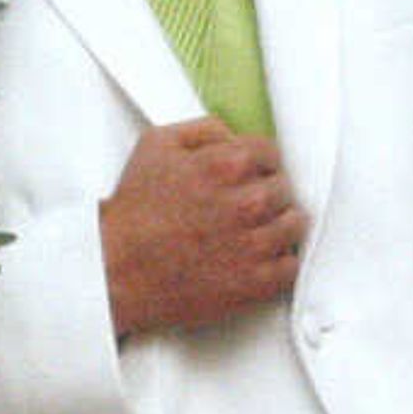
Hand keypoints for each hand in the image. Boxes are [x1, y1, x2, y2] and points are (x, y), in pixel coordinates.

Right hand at [100, 120, 306, 337]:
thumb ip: (202, 131)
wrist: (117, 270)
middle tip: (244, 208)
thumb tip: (233, 136)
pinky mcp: (255, 283)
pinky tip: (256, 260)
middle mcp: (247, 203)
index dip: (258, 164)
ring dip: (277, 227)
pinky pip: (291, 266)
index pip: (271, 153)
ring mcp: (254, 245)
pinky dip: (278, 263)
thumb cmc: (134, 210)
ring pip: (295, 225)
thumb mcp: (156, 146)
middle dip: (267, 195)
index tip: (248, 177)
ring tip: (253, 233)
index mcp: (226, 165)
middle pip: (284, 189)